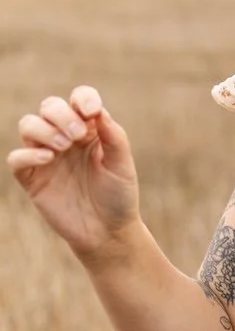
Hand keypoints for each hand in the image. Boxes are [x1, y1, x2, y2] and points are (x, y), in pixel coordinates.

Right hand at [7, 86, 139, 259]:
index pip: (78, 99)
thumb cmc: (118, 196)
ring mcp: (46, 157)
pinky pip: (16, 158)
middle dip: (61, 114)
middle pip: (49, 106)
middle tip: (77, 136)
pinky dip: (28, 154)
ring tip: (64, 147)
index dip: (82, 98)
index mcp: (89, 130)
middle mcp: (65, 137)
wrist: (108, 232)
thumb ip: (113, 136)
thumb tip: (98, 111)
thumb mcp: (122, 164)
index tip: (91, 112)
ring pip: (28, 125)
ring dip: (44, 129)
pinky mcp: (32, 178)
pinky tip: (49, 159)